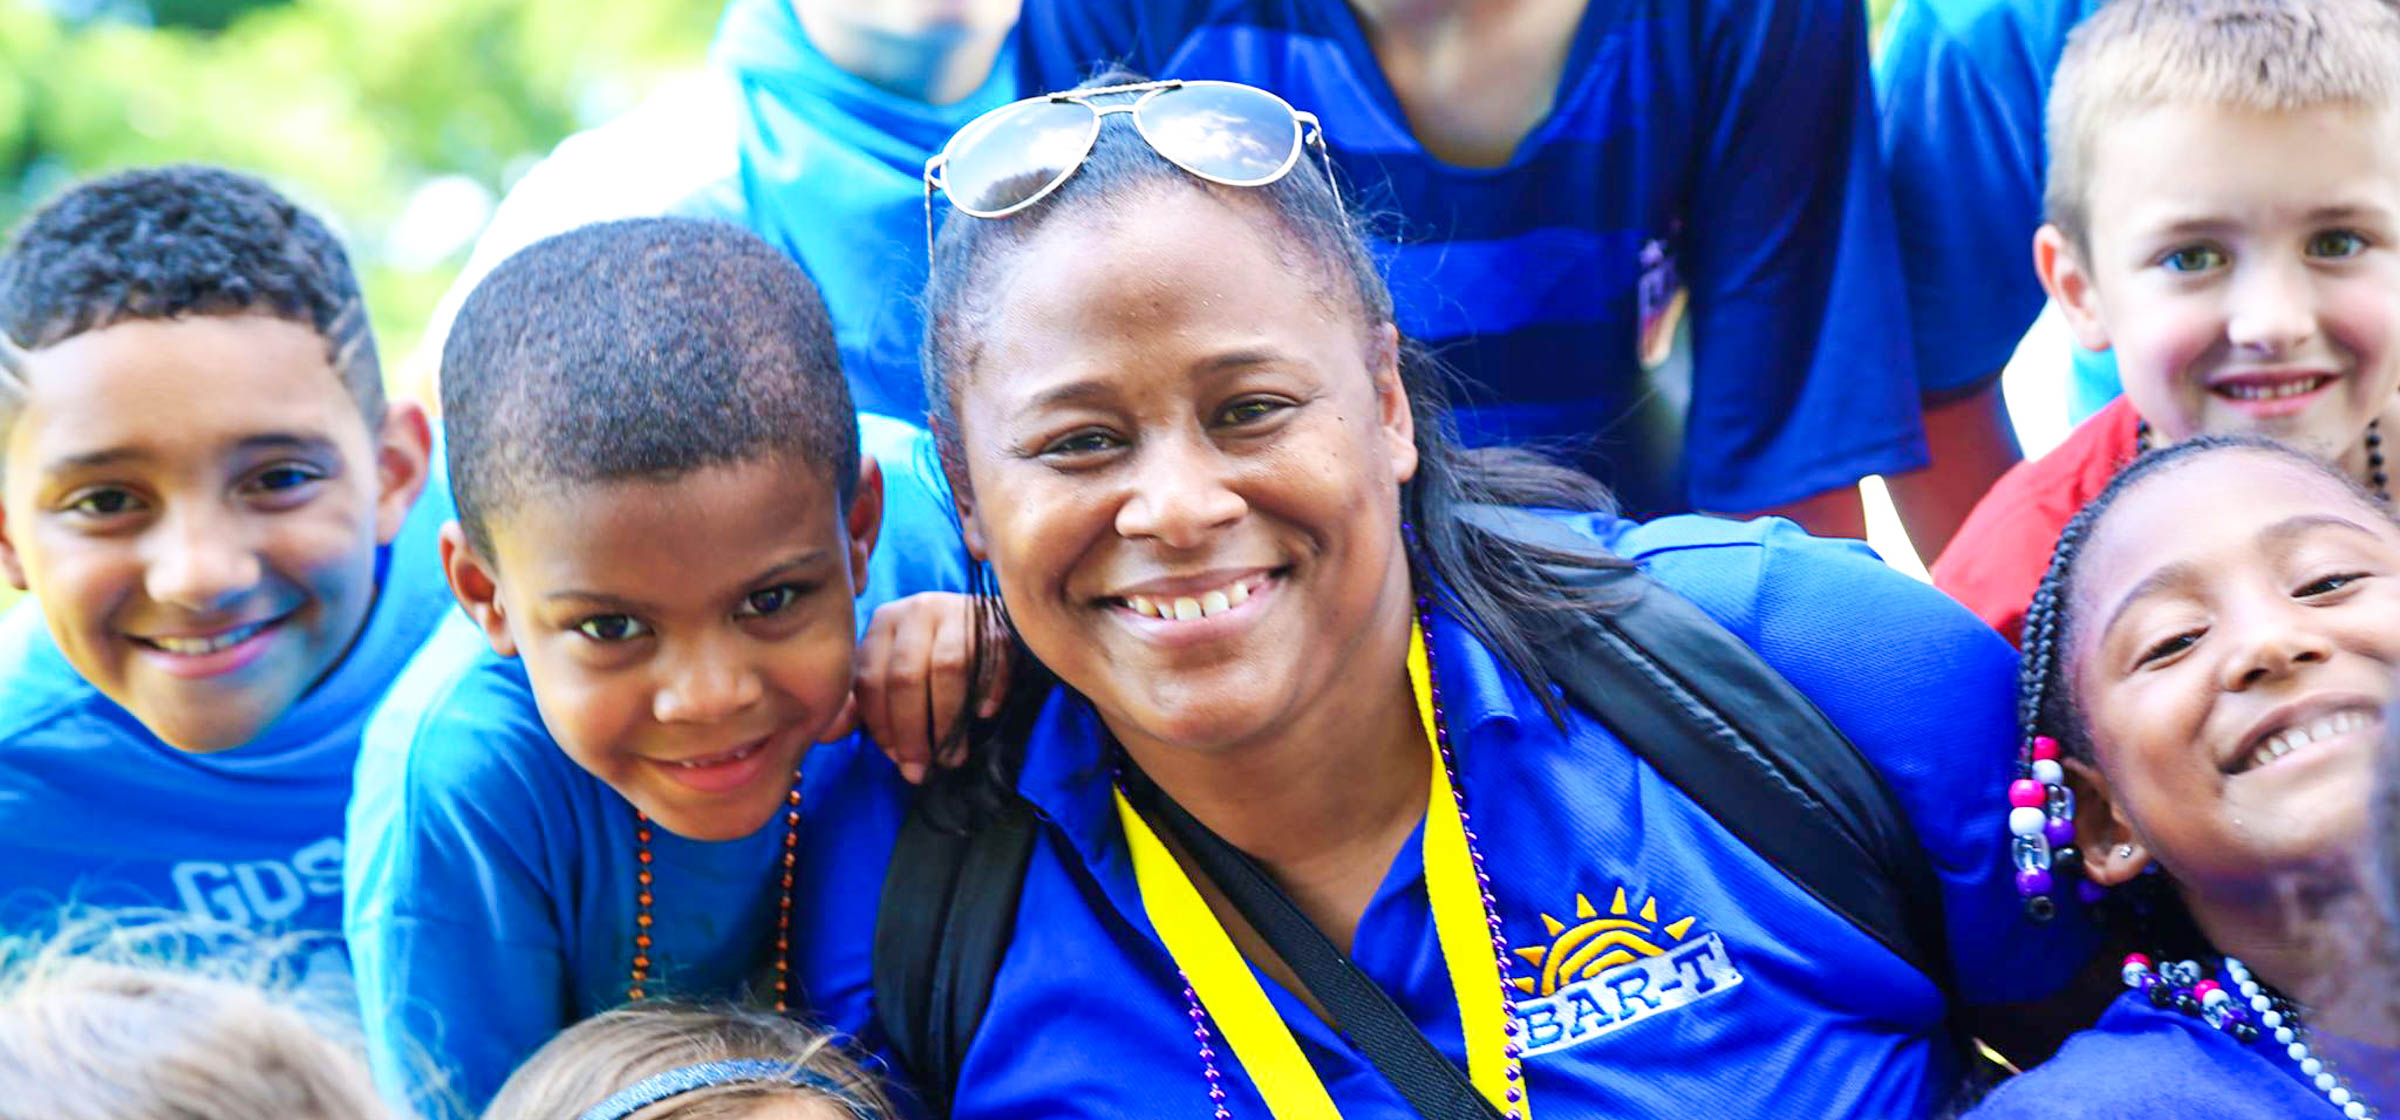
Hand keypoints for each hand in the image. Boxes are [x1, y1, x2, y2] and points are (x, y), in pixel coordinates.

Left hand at [838, 592, 1006, 783]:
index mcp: (884, 622)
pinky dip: (987, 691)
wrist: (982, 622)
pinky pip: (991, 660)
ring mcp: (958, 612)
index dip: (880, 725)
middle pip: (906, 676)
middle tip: (919, 770)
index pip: (871, 678)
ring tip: (951, 758)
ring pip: (947, 669)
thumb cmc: (928, 655)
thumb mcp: (889, 672)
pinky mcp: (995, 622)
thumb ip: (861, 703)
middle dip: (911, 731)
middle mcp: (917, 610)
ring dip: (948, 722)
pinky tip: (983, 714)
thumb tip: (827, 734)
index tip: (895, 758)